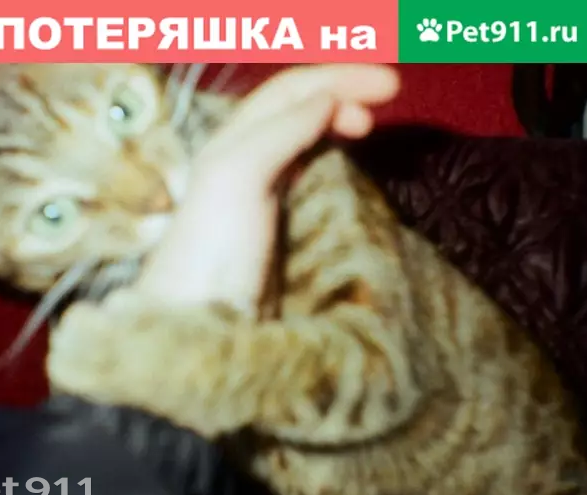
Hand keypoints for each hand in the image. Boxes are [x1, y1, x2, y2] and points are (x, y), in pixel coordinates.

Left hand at [126, 65, 400, 312]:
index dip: (339, 78)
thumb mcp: (238, 177)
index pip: (291, 91)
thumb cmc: (211, 249)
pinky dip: (327, 153)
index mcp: (233, 141)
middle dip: (341, 91)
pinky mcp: (269, 223)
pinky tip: (342, 160)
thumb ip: (280, 133)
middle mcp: (243, 157)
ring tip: (367, 125)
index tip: (390, 86)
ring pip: (301, 136)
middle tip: (389, 98)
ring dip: (335, 119)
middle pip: (297, 106)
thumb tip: (327, 98)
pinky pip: (303, 169)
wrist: (196, 323)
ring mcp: (256, 190)